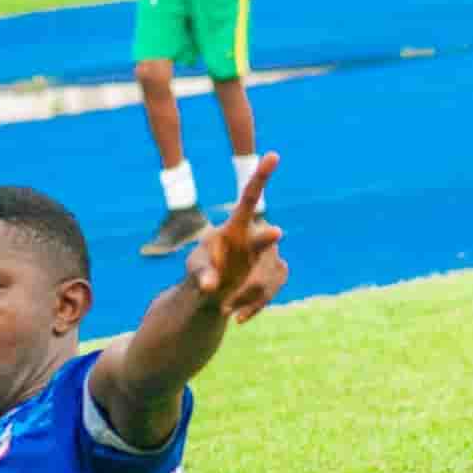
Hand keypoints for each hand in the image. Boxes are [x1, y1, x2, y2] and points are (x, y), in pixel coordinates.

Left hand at [185, 151, 287, 323]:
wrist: (214, 295)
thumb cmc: (202, 272)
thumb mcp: (195, 271)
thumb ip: (201, 276)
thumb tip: (211, 286)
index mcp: (236, 226)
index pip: (250, 197)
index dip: (262, 176)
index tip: (274, 155)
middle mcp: (257, 236)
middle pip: (265, 238)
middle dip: (266, 237)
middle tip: (274, 231)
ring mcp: (270, 256)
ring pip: (267, 274)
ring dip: (246, 295)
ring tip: (226, 310)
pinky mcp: (277, 274)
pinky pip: (272, 290)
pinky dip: (255, 306)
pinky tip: (239, 318)